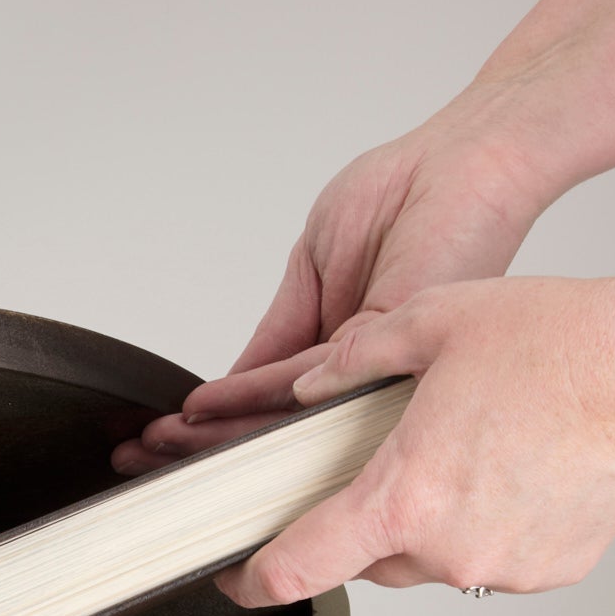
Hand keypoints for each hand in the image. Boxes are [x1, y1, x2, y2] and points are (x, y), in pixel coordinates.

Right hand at [113, 92, 551, 474]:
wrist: (468, 157)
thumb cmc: (407, 195)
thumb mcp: (315, 268)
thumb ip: (280, 331)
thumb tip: (234, 383)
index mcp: (350, 354)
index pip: (272, 401)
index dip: (217, 423)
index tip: (166, 436)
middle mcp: (368, 371)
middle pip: (275, 424)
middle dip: (204, 444)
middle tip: (146, 458)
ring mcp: (382, 365)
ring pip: (285, 415)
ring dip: (216, 430)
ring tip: (164, 440)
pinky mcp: (391, 344)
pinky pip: (309, 379)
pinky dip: (253, 394)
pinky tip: (207, 407)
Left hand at [213, 260, 614, 606]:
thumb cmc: (564, 340)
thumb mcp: (429, 323)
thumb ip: (348, 363)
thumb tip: (304, 388)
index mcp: (404, 498)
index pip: (295, 570)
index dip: (251, 579)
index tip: (234, 575)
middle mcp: (450, 548)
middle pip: (363, 559)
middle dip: (357, 518)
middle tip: (386, 460)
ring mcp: (503, 567)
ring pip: (426, 561)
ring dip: (422, 520)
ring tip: (461, 452)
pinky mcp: (549, 570)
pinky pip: (485, 559)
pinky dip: (479, 525)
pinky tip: (504, 471)